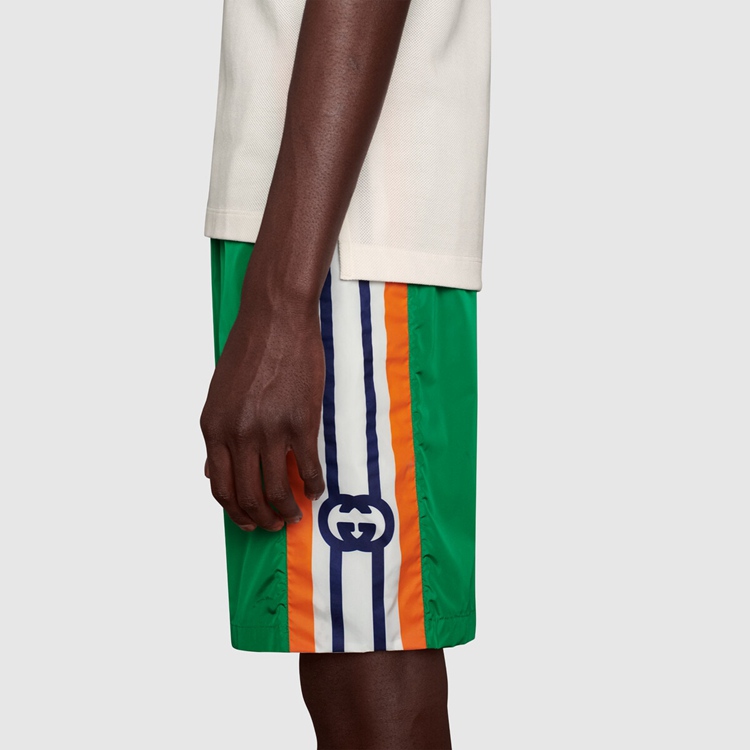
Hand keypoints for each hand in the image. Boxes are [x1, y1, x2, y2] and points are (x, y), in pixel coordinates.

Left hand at [200, 298, 325, 530]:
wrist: (276, 318)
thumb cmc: (249, 351)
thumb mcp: (219, 394)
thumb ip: (218, 434)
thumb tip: (211, 471)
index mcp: (213, 427)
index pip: (219, 487)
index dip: (234, 512)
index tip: (248, 521)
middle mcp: (238, 434)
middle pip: (248, 496)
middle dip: (261, 519)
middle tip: (274, 525)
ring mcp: (270, 430)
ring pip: (277, 490)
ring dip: (286, 510)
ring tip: (295, 514)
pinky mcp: (301, 422)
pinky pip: (308, 468)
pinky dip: (313, 486)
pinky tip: (316, 489)